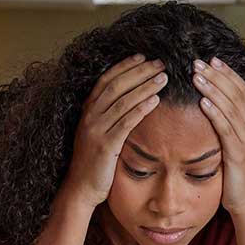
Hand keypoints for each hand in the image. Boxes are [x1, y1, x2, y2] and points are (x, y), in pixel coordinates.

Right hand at [63, 54, 167, 208]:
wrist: (80, 188)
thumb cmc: (93, 162)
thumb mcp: (98, 134)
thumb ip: (109, 117)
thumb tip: (131, 101)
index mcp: (87, 111)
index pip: (106, 80)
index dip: (124, 66)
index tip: (142, 56)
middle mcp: (89, 116)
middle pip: (117, 85)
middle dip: (139, 71)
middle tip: (160, 63)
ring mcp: (96, 130)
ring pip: (123, 100)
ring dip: (145, 86)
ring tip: (164, 77)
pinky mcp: (105, 145)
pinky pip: (126, 121)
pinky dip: (142, 108)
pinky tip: (156, 100)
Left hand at [192, 56, 244, 216]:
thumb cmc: (237, 172)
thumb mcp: (236, 143)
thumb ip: (234, 123)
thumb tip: (229, 104)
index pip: (242, 90)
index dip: (228, 73)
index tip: (212, 60)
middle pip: (236, 94)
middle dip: (217, 76)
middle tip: (199, 62)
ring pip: (231, 108)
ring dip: (213, 89)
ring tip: (197, 76)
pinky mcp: (238, 153)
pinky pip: (226, 129)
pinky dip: (215, 113)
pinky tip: (203, 102)